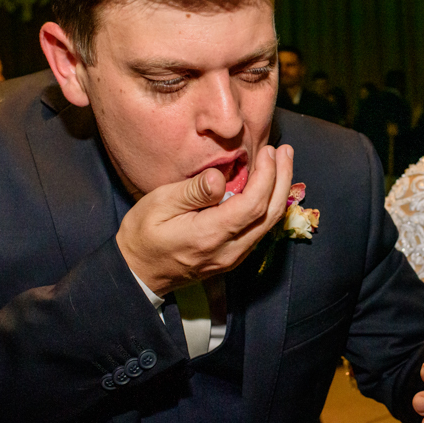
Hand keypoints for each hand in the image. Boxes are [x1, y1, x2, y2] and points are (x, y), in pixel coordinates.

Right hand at [116, 144, 293, 293]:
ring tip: (281, 163)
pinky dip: (269, 205)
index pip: (253, 205)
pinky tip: (268, 186)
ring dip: (279, 191)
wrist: (138, 271)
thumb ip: (192, 191)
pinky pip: (259, 230)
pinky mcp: (233, 257)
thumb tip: (219, 177)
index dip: (267, 176)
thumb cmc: (143, 235)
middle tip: (285, 151)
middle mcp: (229, 251)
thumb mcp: (159, 205)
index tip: (268, 152)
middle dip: (282, 179)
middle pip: (270, 214)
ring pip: (269, 224)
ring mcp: (233, 257)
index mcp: (210, 235)